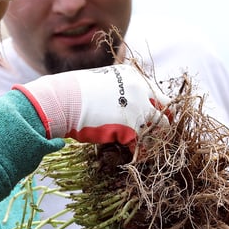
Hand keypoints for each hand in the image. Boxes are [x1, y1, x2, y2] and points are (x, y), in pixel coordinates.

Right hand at [13, 65, 169, 146]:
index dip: (156, 106)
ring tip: (144, 145)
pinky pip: (141, 142)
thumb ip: (120, 90)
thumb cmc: (75, 93)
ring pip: (158, 127)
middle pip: (164, 108)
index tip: (155, 115)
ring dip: (152, 136)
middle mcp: (141, 90)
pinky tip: (129, 152)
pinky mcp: (132, 128)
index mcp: (133, 76)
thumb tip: (125, 104)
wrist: (63, 101)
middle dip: (163, 121)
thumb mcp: (104, 82)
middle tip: (160, 132)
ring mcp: (139, 108)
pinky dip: (137, 149)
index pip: (155, 92)